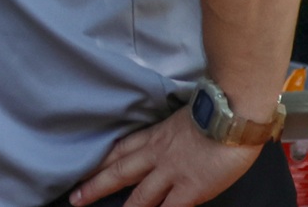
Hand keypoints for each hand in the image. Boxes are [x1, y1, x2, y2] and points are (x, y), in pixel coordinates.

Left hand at [69, 107, 257, 206]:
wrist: (231, 113)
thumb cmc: (216, 110)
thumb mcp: (183, 117)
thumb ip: (172, 132)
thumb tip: (174, 140)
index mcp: (156, 135)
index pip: (121, 148)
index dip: (100, 160)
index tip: (84, 167)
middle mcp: (158, 154)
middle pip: (119, 171)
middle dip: (95, 185)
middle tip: (75, 197)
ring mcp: (172, 172)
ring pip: (139, 195)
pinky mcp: (190, 189)